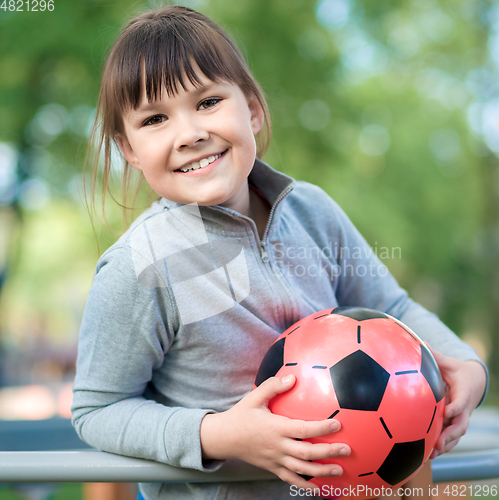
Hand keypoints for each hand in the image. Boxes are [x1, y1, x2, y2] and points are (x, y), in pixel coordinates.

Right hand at [200, 374, 350, 489]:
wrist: (224, 438)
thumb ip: (273, 386)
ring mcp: (275, 459)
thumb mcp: (255, 397)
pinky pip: (290, 479)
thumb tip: (292, 377)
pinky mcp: (272, 468)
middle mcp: (277, 446)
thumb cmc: (241, 415)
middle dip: (328, 452)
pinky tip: (320, 488)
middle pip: (306, 452)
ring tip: (340, 470)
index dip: (321, 428)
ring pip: (302, 469)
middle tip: (347, 449)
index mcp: (275, 427)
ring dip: (322, 471)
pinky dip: (305, 486)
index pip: (303, 429)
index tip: (337, 424)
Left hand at [428, 348, 485, 457]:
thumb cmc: (457, 370)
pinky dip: (442, 446)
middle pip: (460, 424)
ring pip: (456, 434)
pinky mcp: (455, 423)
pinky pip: (451, 437)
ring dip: (446, 445)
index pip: (461, 402)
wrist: (474, 380)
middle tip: (438, 442)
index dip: (455, 407)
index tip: (447, 412)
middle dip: (450, 434)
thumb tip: (420, 343)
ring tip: (432, 454)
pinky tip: (428, 454)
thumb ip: (435, 356)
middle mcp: (464, 408)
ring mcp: (461, 417)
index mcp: (463, 392)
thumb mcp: (448, 362)